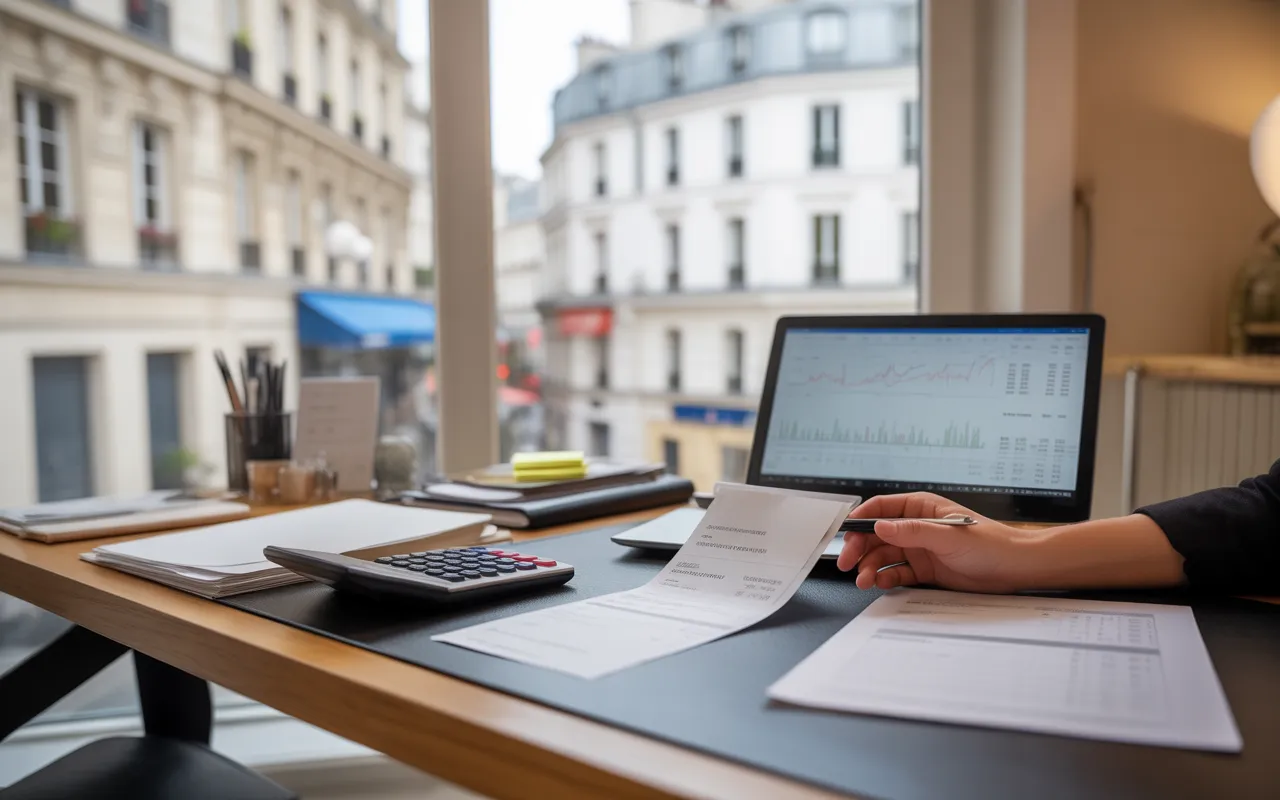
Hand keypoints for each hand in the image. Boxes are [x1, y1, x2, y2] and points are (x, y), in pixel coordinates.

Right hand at [836, 493, 1039, 592]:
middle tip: (847, 563)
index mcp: (920, 508)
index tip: (845, 533)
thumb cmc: (990, 544)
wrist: (1015, 569)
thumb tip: (880, 527)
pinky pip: (897, 573)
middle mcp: (916, 527)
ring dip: (871, 567)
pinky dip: (886, 579)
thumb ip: (912, 531)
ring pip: (884, 556)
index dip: (860, 520)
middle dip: (860, 549)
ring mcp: (919, 549)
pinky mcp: (925, 570)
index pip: (881, 509)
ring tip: (864, 580)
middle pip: (877, 535)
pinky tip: (880, 584)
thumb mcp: (948, 536)